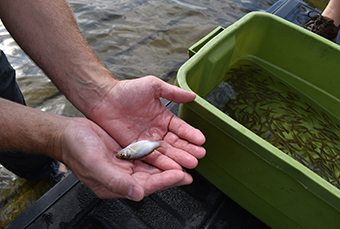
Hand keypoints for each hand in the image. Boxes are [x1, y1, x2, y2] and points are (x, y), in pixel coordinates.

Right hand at [58, 117, 196, 200]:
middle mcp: (123, 176)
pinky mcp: (126, 152)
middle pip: (153, 178)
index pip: (145, 186)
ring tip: (184, 161)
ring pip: (152, 167)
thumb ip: (115, 181)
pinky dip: (158, 154)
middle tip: (190, 169)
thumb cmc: (76, 150)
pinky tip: (167, 151)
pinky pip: (146, 155)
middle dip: (172, 174)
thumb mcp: (94, 164)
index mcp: (115, 184)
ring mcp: (125, 164)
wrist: (68, 133)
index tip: (180, 175)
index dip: (164, 181)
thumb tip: (136, 194)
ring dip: (168, 164)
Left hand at [86, 76, 205, 179]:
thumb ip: (173, 93)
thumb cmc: (127, 89)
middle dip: (189, 149)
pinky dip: (162, 163)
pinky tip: (173, 167)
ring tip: (192, 163)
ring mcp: (147, 142)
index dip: (191, 134)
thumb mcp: (153, 86)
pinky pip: (151, 158)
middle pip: (176, 143)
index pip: (181, 128)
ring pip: (166, 152)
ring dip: (179, 158)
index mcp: (163, 117)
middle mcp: (157, 131)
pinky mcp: (136, 149)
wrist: (104, 98)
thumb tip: (194, 95)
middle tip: (200, 155)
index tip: (201, 140)